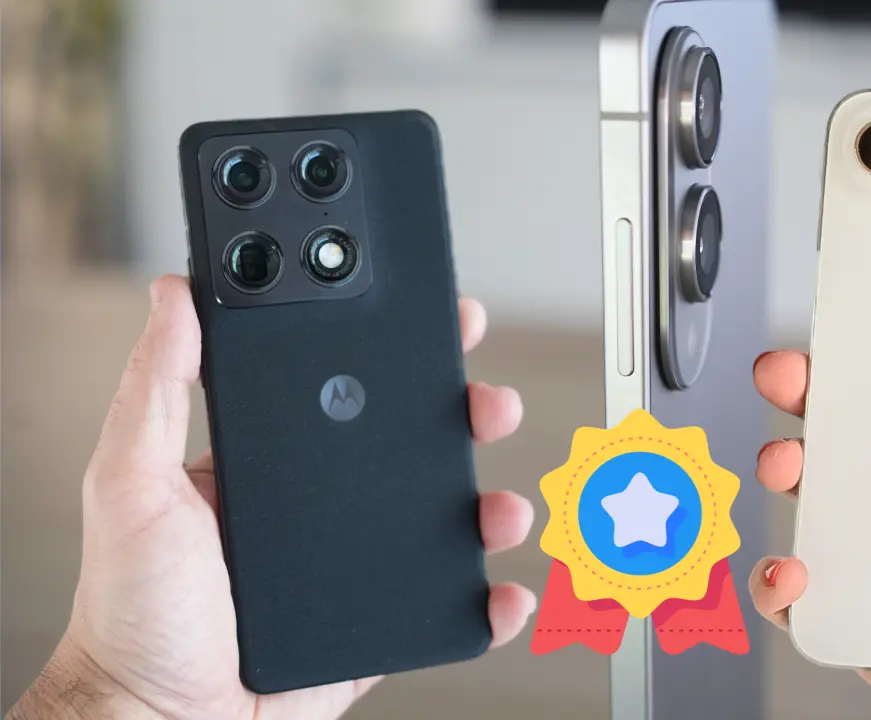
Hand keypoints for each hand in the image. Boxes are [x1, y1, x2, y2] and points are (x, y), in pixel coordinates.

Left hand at [8, 276, 535, 719]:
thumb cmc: (132, 613)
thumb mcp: (129, 484)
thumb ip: (155, 390)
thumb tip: (172, 298)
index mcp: (274, 461)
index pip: (346, 386)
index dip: (398, 348)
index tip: (437, 318)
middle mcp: (321, 506)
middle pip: (412, 444)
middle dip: (466, 416)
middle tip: (489, 402)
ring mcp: (354, 565)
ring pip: (444, 521)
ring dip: (491, 506)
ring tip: (502, 508)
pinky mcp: (376, 626)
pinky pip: (448, 607)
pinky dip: (489, 601)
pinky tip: (502, 592)